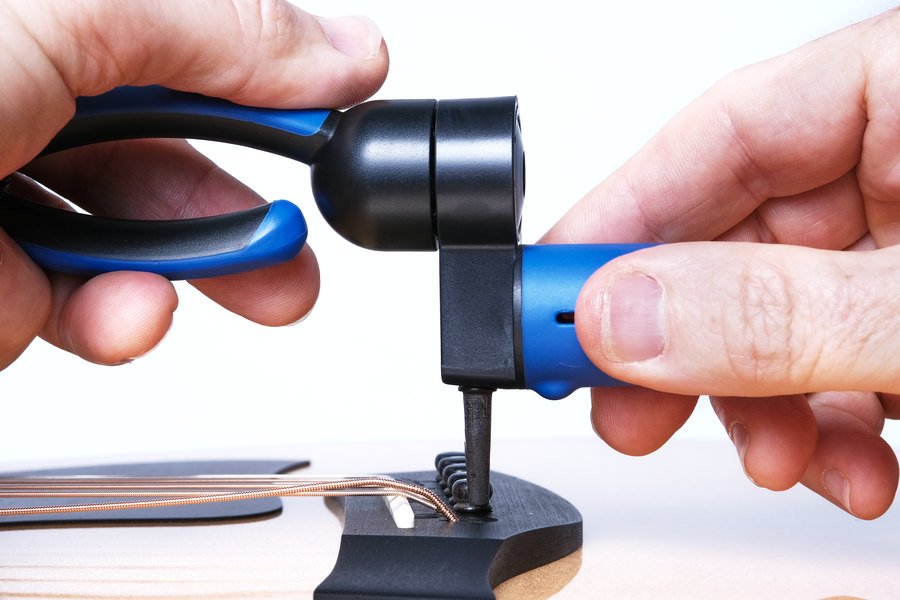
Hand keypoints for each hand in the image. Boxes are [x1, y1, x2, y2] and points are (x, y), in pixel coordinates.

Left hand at [0, 0, 387, 368]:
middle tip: (286, 263)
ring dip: (152, 289)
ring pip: (104, 258)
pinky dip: (95, 326)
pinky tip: (104, 317)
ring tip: (152, 306)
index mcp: (43, 28)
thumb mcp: (60, 13)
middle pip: (149, 170)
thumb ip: (214, 27)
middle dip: (229, 229)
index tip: (326, 138)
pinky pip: (48, 318)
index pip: (176, 65)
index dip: (259, 103)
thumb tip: (344, 51)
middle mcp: (8, 105)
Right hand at [543, 9, 899, 517]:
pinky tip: (847, 464)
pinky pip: (837, 359)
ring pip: (782, 317)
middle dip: (683, 342)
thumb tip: (619, 315)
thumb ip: (778, 311)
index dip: (620, 220)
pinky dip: (828, 425)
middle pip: (737, 239)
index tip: (547, 299)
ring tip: (780, 461)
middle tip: (620, 401)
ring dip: (764, 407)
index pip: (722, 135)